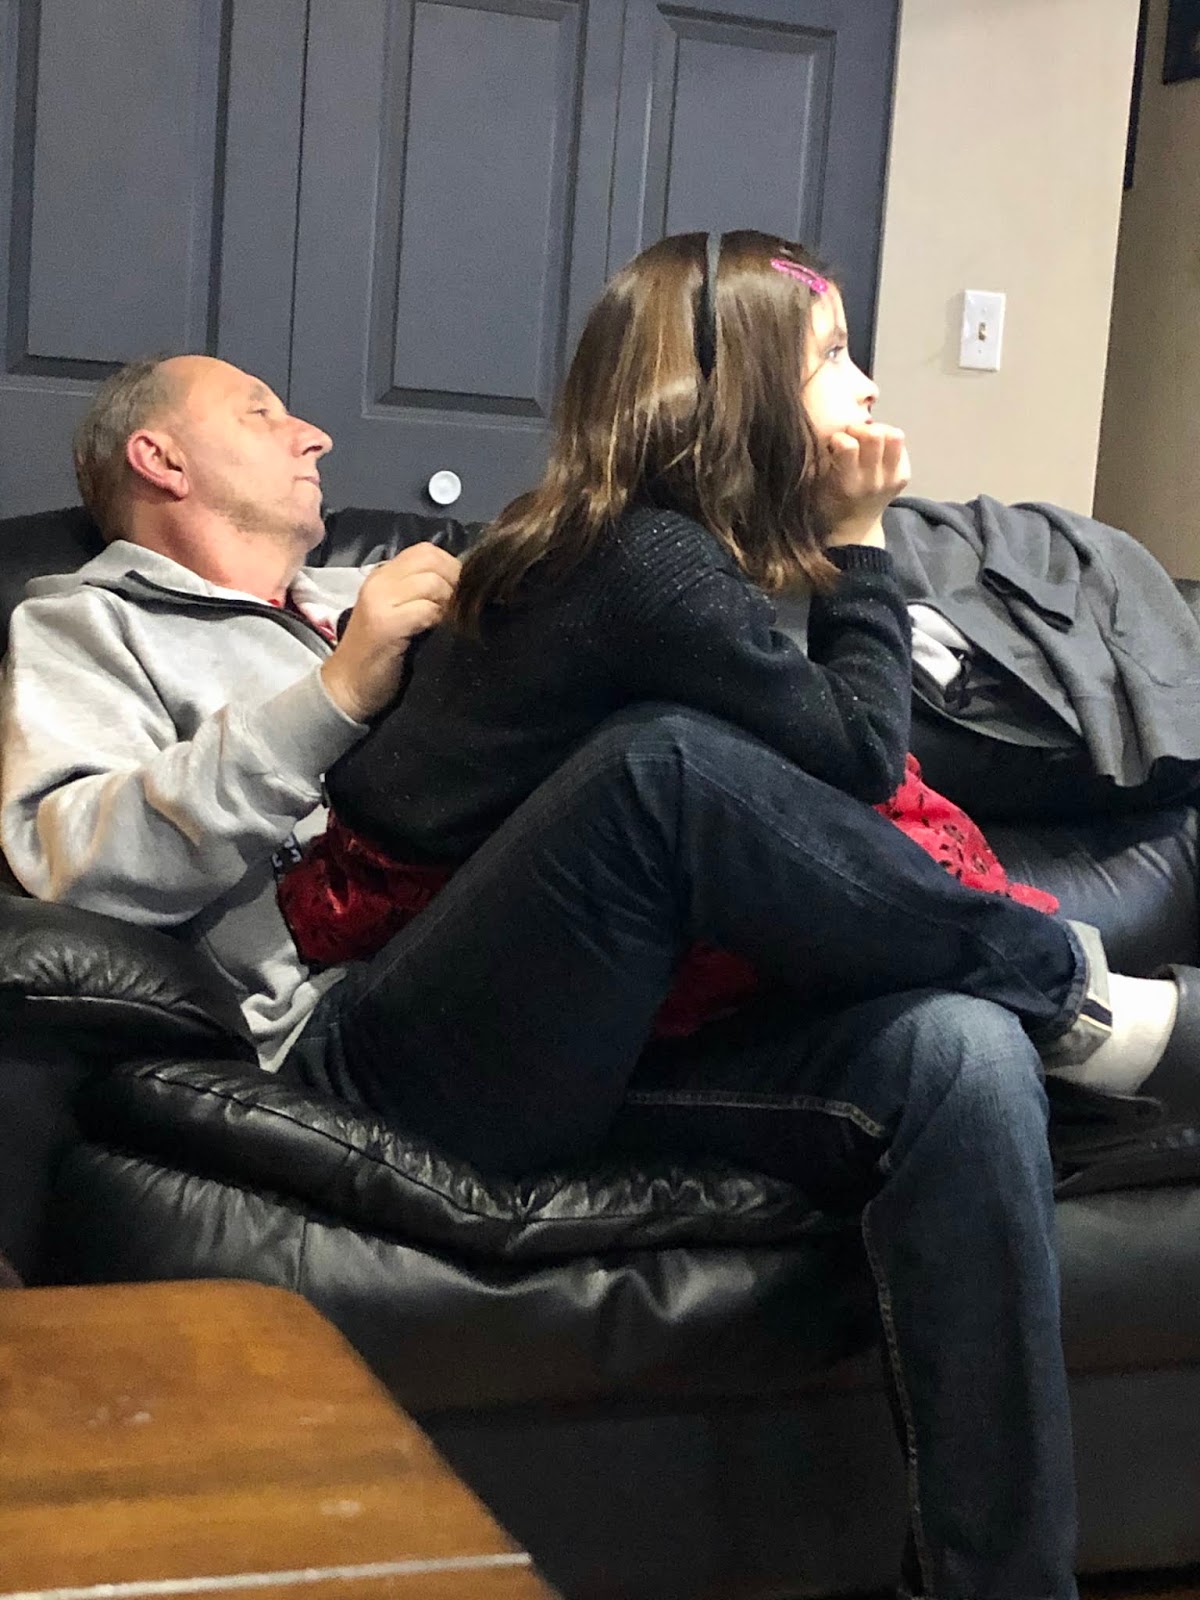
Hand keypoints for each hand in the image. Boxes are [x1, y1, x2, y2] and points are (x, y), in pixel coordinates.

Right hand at [320, 542, 460, 721]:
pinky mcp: (386, 624)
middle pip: (432, 560)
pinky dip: (439, 619)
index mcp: (383, 575)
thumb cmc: (377, 654)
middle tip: (457, 607)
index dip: (451, 566)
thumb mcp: (398, 613)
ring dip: (449, 602)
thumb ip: (420, 593)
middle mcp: (379, 580)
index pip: (426, 550)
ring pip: (432, 582)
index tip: (460, 591)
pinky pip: (426, 609)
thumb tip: (463, 583)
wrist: (347, 687)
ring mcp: (380, 600)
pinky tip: (436, 633)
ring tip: (446, 622)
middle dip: (455, 581)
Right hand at [822, 423, 910, 548]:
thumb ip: (821, 461)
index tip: (834, 443)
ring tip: (866, 439)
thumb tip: (831, 431)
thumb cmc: (828, 503)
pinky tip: (876, 450)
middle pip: (875, 435)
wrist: (854, 528)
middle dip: (860, 429)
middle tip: (851, 436)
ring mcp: (891, 479)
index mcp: (847, 484)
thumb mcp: (815, 486)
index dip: (839, 437)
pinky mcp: (904, 476)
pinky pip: (901, 445)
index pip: (848, 445)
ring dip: (879, 431)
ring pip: (894, 436)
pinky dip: (887, 441)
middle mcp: (872, 482)